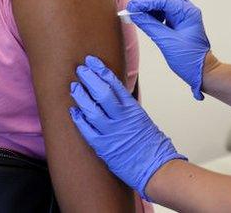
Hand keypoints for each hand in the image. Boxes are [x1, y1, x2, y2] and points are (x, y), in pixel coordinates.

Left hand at [69, 56, 185, 201]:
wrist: (157, 168)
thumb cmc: (152, 145)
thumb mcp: (142, 119)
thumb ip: (127, 107)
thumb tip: (114, 94)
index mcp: (132, 109)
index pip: (115, 84)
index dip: (101, 71)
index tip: (92, 61)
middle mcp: (121, 119)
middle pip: (101, 93)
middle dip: (89, 79)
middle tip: (80, 69)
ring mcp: (111, 133)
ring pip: (91, 110)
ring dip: (81, 97)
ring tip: (74, 87)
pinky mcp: (104, 148)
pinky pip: (87, 131)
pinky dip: (79, 120)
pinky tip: (74, 112)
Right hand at [127, 0, 211, 99]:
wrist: (201, 71)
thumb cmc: (190, 59)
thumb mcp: (167, 42)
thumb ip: (150, 26)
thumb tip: (135, 14)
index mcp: (188, 13)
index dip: (145, 2)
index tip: (131, 7)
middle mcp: (186, 10)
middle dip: (146, 0)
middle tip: (131, 8)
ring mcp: (182, 15)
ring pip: (162, 1)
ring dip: (148, 6)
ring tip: (136, 13)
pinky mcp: (178, 21)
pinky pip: (163, 11)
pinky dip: (152, 12)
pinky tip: (145, 18)